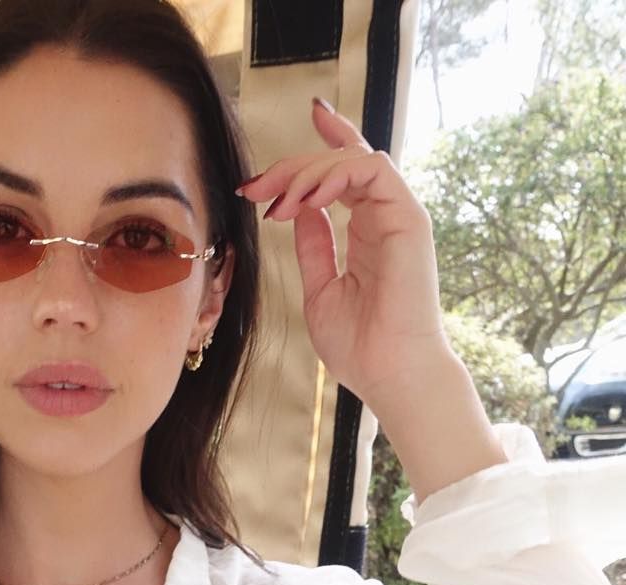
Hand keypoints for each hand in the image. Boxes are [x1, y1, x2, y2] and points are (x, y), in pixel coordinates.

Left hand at [237, 98, 452, 407]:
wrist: (389, 374)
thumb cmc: (360, 347)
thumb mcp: (320, 290)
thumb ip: (313, 248)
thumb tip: (299, 211)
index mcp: (367, 232)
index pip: (349, 172)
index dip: (326, 143)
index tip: (294, 131)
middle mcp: (384, 218)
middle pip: (341, 162)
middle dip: (292, 167)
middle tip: (254, 189)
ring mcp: (398, 215)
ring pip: (354, 159)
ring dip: (307, 172)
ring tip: (278, 204)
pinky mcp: (408, 217)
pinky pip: (373, 170)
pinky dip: (336, 175)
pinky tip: (309, 199)